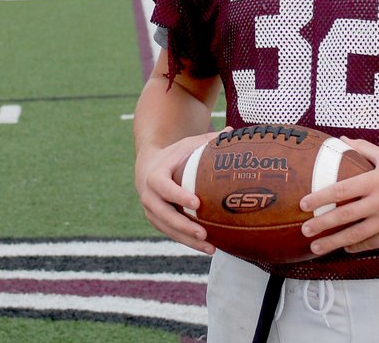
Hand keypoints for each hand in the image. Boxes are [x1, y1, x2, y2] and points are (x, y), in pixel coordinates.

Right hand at [135, 128, 229, 255]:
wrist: (147, 167)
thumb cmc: (173, 155)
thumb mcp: (186, 145)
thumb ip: (207, 140)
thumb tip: (232, 131)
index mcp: (155, 176)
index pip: (164, 187)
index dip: (178, 196)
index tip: (197, 204)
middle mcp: (149, 196)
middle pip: (165, 214)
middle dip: (184, 226)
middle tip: (204, 233)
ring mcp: (151, 211)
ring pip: (168, 229)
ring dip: (188, 240)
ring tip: (211, 248)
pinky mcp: (156, 221)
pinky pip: (171, 234)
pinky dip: (187, 242)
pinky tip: (206, 247)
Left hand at [299, 137, 378, 255]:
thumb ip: (362, 148)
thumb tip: (341, 139)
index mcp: (375, 181)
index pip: (341, 189)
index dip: (320, 197)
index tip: (303, 203)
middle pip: (345, 215)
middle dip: (322, 224)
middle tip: (304, 229)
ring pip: (355, 235)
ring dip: (333, 242)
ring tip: (315, 247)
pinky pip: (370, 243)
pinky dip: (355, 246)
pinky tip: (343, 247)